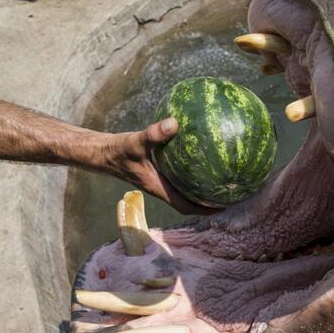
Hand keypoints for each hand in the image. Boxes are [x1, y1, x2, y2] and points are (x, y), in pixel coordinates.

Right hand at [99, 118, 213, 215]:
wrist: (102, 152)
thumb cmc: (117, 150)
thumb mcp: (135, 142)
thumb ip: (153, 134)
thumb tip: (175, 123)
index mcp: (158, 187)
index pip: (185, 206)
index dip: (204, 209)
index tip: (224, 205)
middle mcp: (161, 186)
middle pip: (189, 200)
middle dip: (208, 200)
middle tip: (231, 192)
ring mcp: (159, 179)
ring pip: (185, 188)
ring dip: (201, 187)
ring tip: (222, 178)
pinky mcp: (157, 169)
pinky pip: (179, 173)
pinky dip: (190, 169)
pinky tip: (201, 155)